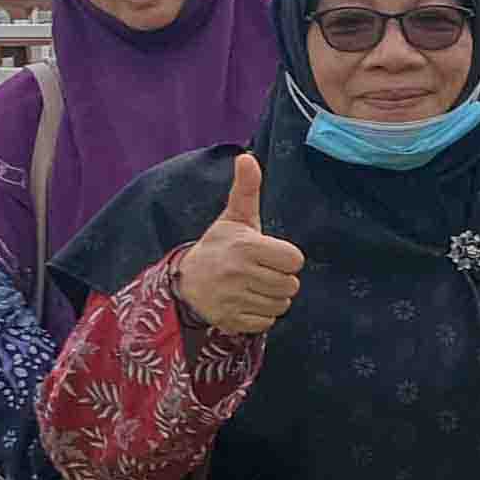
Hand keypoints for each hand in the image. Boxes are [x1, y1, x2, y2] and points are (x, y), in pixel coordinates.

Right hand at [174, 155, 305, 338]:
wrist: (184, 282)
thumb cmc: (218, 247)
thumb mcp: (233, 218)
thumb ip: (247, 189)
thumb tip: (247, 157)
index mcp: (246, 246)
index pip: (295, 260)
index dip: (286, 258)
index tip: (269, 255)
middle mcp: (239, 274)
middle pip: (291, 285)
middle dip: (280, 279)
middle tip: (261, 272)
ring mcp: (234, 299)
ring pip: (281, 305)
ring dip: (272, 298)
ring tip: (252, 286)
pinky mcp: (231, 321)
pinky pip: (267, 322)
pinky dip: (260, 315)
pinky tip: (245, 301)